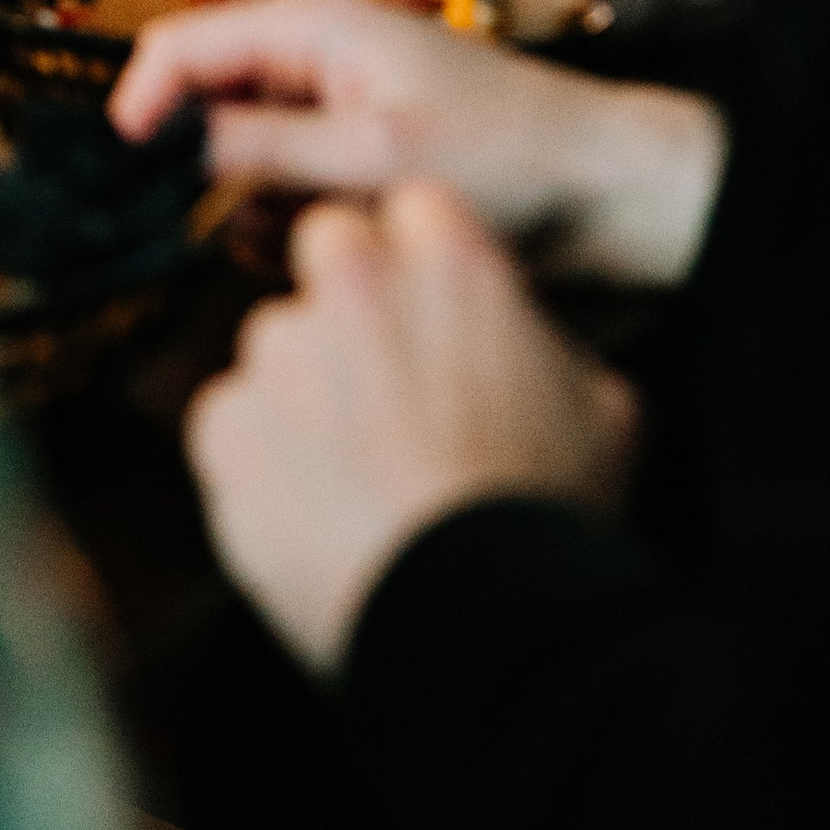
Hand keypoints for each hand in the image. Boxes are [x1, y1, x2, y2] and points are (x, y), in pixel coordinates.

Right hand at [111, 0, 722, 284]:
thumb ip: (261, 148)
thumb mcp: (372, 157)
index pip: (177, 45)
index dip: (138, 107)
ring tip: (318, 230)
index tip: (123, 177)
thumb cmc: (506, 157)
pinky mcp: (349, 136)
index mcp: (309, 19)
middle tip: (241, 222)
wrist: (600, 185)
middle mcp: (310, 43)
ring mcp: (330, 90)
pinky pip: (280, 173)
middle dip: (205, 165)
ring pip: (236, 147)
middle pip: (201, 97)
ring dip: (253, 199)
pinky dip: (288, 210)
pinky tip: (336, 235)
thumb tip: (164, 145)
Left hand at [188, 180, 639, 673]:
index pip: (412, 210)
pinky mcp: (224, 424)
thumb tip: (524, 341)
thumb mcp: (604, 409)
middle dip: (346, 299)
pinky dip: (261, 461)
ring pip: (278, 346)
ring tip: (358, 474)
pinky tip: (315, 510)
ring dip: (305, 392)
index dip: (419, 263)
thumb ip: (546, 344)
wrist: (472, 620)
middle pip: (328, 251)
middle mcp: (353, 285)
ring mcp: (278, 352)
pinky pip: (233, 424)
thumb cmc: (545, 516)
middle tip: (383, 383)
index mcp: (448, 262)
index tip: (427, 312)